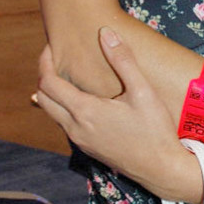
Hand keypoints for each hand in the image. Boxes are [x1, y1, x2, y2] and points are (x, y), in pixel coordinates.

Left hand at [36, 28, 201, 200]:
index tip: (53, 46)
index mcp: (85, 112)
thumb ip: (123, 61)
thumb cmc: (155, 130)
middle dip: (44, 75)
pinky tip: (82, 98)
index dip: (45, 61)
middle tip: (56, 58)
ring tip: (68, 74)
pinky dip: (63, 107)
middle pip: (42, 99)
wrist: (161, 169)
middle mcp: (75, 128)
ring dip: (53, 93)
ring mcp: (80, 140)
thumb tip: (105, 33)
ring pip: (52, 113)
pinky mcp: (87, 147)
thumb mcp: (143, 91)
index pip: (48, 83)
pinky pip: (64, 123)